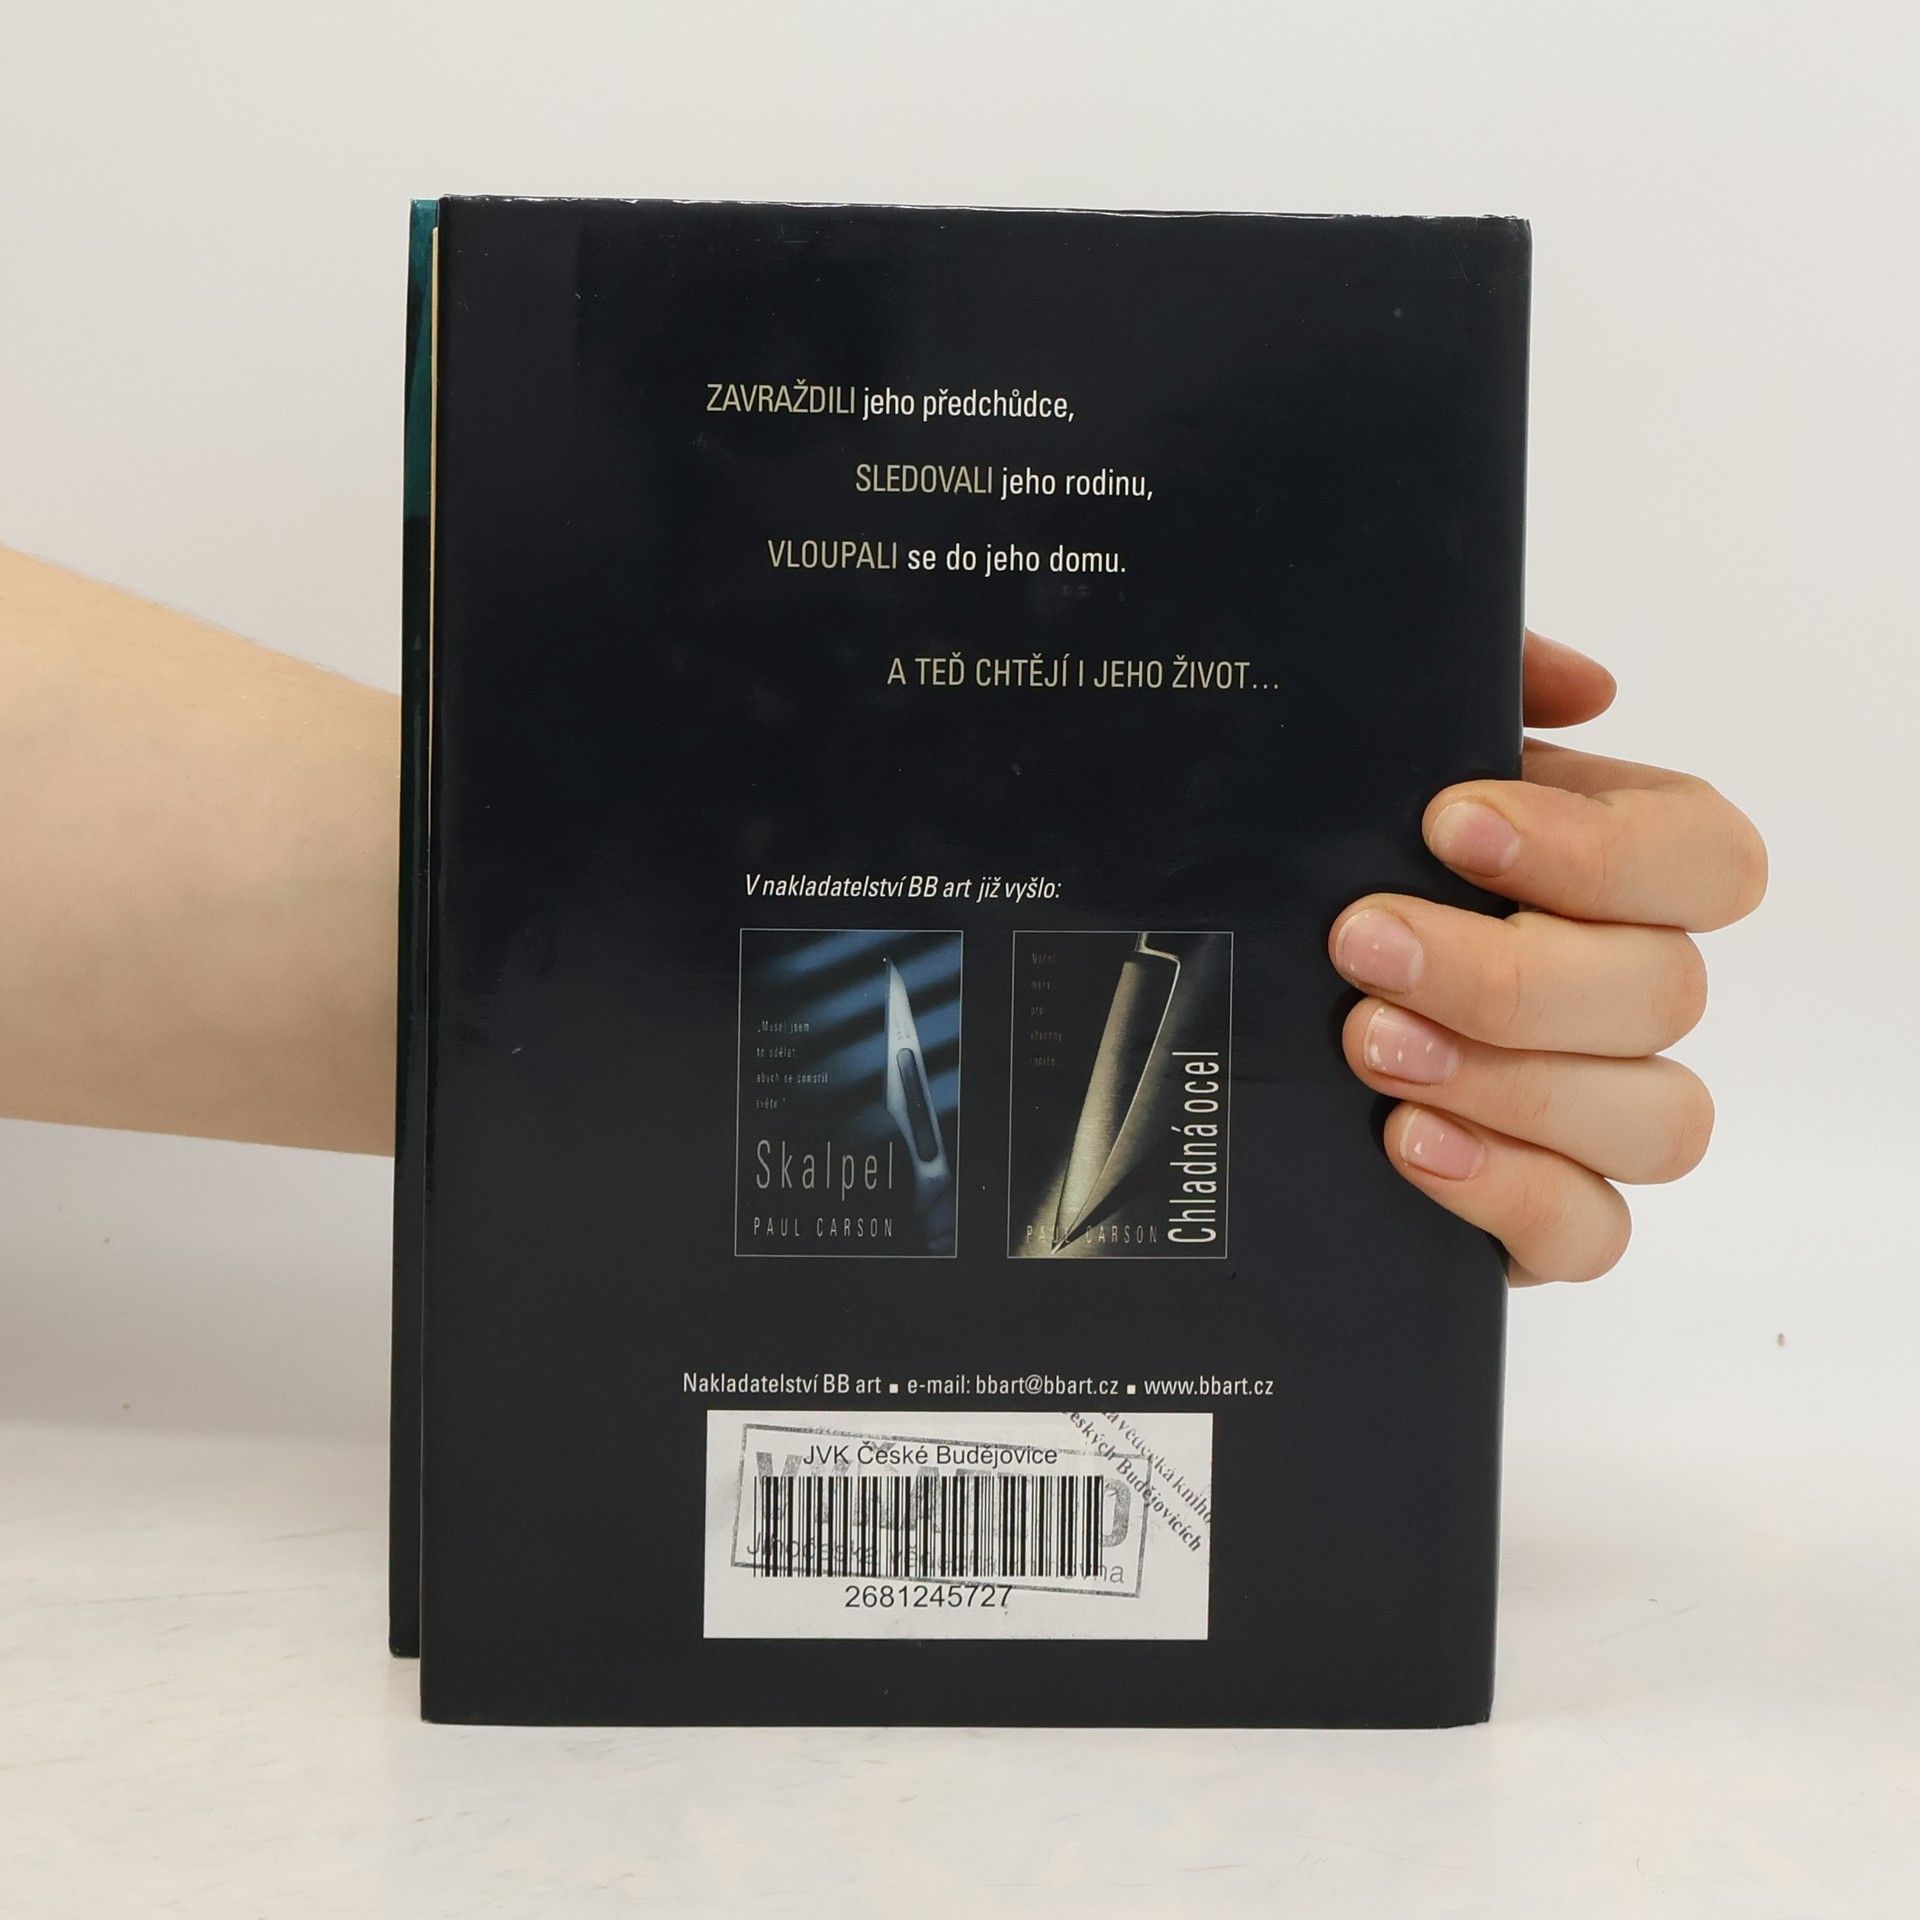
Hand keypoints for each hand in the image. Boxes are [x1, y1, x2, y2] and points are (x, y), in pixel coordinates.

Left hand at [1329, 632, 1766, 1283]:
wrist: (1210, 1009)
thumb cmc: (1316, 865)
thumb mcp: (1368, 757)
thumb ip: (1475, 688)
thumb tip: (1585, 688)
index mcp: (1609, 869)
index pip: (1705, 858)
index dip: (1599, 850)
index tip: (1446, 822)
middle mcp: (1625, 988)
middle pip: (1665, 990)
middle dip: (1507, 973)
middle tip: (1360, 944)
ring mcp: (1596, 1109)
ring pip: (1657, 1117)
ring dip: (1513, 1082)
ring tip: (1367, 1046)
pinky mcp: (1543, 1211)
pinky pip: (1591, 1229)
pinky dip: (1509, 1190)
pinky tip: (1406, 1143)